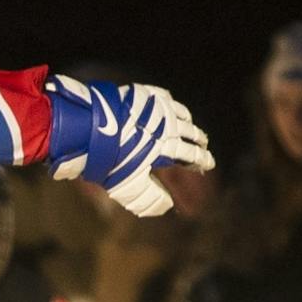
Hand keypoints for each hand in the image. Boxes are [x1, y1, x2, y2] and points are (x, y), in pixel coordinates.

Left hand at [48, 78, 214, 217]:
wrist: (91, 129)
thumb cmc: (112, 162)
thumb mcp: (131, 187)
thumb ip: (151, 199)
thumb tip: (168, 206)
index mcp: (167, 148)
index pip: (191, 155)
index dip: (202, 160)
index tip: (210, 164)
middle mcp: (166, 125)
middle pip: (190, 132)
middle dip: (199, 140)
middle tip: (204, 144)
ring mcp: (156, 108)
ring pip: (181, 113)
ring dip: (188, 122)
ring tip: (191, 126)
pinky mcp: (143, 94)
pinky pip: (165, 97)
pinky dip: (172, 104)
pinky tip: (170, 105)